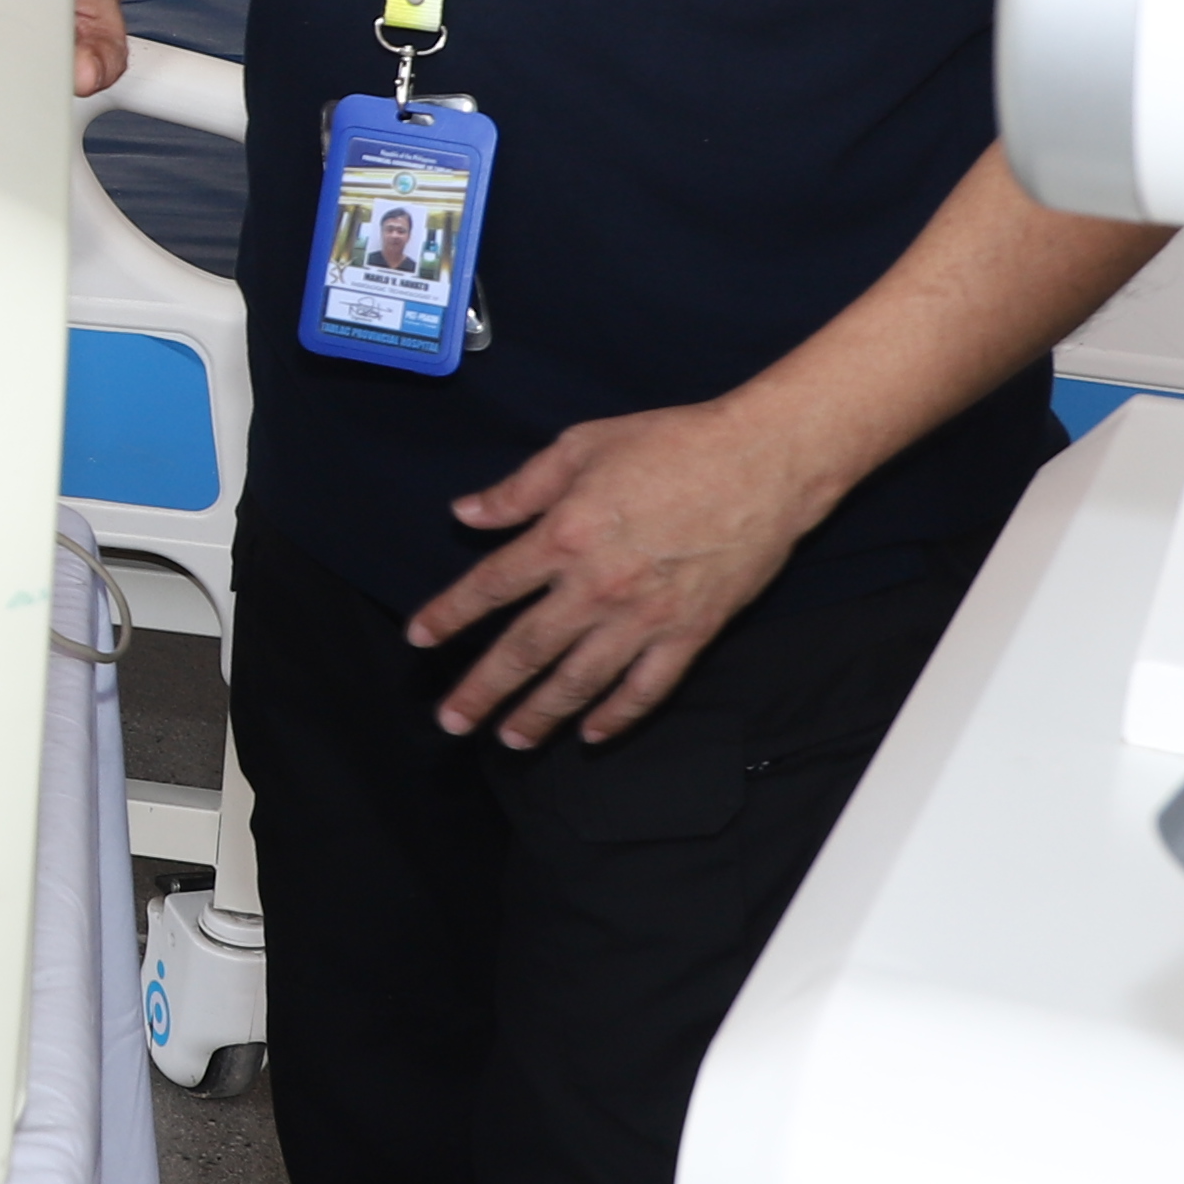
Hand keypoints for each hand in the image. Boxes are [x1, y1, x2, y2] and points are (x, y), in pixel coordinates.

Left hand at [409, 397, 851, 745]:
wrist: (764, 462)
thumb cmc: (673, 443)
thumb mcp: (582, 447)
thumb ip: (520, 488)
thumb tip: (466, 514)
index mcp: (564, 536)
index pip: (490, 587)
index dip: (450, 615)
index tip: (420, 639)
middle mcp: (596, 586)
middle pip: (525, 650)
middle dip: (483, 689)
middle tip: (452, 720)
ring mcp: (645, 617)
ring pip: (579, 680)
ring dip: (541, 715)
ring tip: (511, 740)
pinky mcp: (690, 633)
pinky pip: (646, 688)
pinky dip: (618, 716)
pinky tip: (592, 736)